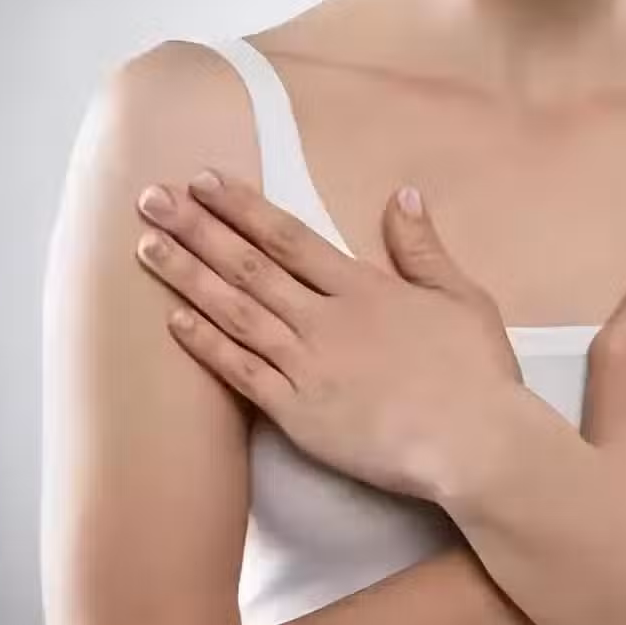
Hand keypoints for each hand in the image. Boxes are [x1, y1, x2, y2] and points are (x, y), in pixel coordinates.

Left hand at [133, 172, 521, 500]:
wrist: (474, 442)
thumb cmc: (478, 374)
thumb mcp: (463, 298)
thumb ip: (424, 248)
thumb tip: (403, 195)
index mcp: (364, 290)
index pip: (289, 238)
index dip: (242, 207)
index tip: (203, 182)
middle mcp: (326, 321)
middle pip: (249, 267)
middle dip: (197, 229)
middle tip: (150, 198)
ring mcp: (308, 367)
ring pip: (236, 313)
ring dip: (188, 278)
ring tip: (147, 248)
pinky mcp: (300, 415)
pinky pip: (243, 374)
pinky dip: (208, 346)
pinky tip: (175, 322)